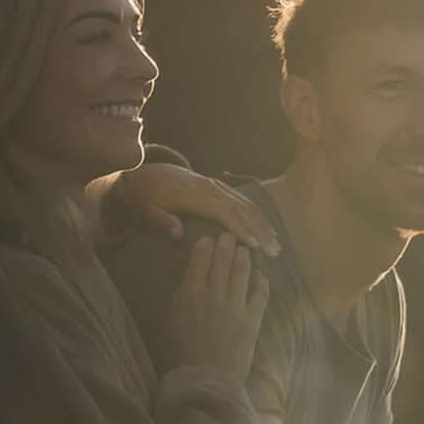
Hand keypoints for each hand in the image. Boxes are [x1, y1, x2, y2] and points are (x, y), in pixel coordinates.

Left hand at [123, 162, 278, 251]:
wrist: (148, 171)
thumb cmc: (147, 195)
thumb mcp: (147, 209)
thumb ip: (162, 221)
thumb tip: (178, 235)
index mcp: (195, 195)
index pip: (224, 212)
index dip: (240, 229)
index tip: (253, 246)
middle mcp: (211, 188)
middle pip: (242, 209)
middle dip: (261, 230)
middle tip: (274, 251)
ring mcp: (217, 186)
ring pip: (247, 204)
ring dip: (264, 224)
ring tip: (276, 244)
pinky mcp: (219, 187)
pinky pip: (243, 200)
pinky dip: (257, 215)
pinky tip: (266, 229)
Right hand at [160, 233, 268, 379]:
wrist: (202, 382)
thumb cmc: (180, 356)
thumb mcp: (172, 323)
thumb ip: (181, 299)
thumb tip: (190, 281)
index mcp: (190, 293)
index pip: (200, 257)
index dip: (206, 244)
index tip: (209, 240)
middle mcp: (214, 294)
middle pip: (223, 258)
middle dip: (227, 243)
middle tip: (230, 237)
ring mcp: (235, 305)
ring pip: (243, 270)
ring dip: (244, 256)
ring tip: (245, 250)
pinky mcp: (252, 319)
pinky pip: (261, 293)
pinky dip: (262, 280)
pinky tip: (261, 275)